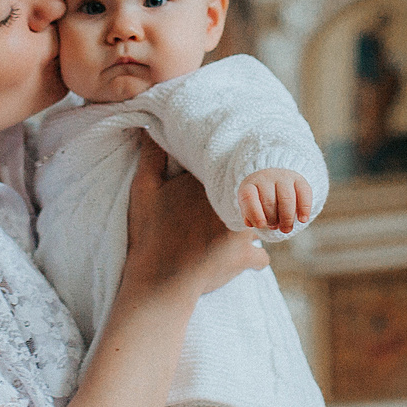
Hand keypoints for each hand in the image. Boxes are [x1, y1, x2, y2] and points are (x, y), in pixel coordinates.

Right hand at [120, 138, 265, 302]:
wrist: (159, 279)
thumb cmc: (150, 233)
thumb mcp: (143, 189)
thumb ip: (150, 157)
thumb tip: (149, 127)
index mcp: (212, 181)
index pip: (235, 166)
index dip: (235, 170)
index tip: (231, 174)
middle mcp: (234, 201)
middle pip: (255, 192)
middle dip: (254, 195)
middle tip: (248, 197)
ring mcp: (242, 231)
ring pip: (263, 222)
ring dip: (258, 225)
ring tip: (250, 226)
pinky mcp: (244, 257)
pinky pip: (261, 256)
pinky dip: (254, 258)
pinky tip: (248, 257)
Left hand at [238, 168, 312, 233]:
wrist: (273, 181)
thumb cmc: (259, 200)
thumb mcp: (250, 207)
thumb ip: (250, 216)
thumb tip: (256, 223)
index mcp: (250, 185)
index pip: (249, 197)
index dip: (254, 212)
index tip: (261, 226)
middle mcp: (266, 178)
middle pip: (270, 202)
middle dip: (273, 220)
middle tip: (275, 227)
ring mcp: (283, 177)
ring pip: (287, 199)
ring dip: (287, 218)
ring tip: (286, 229)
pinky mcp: (299, 179)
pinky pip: (304, 194)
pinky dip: (304, 209)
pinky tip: (302, 220)